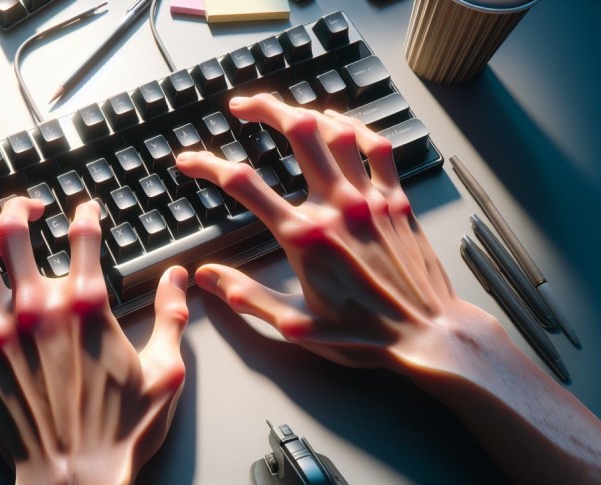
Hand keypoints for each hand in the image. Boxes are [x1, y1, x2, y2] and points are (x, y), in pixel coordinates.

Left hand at [0, 198, 188, 484]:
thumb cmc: (117, 432)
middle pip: (14, 231)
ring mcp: (1, 331)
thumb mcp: (165, 372)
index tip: (85, 208)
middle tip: (25, 207)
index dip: (85, 212)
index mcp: (86, 307)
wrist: (75, 478)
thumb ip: (172, 317)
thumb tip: (178, 280)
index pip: (82, 235)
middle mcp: (39, 309)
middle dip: (18, 209)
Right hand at [176, 95, 600, 483]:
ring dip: (305, 112)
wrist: (428, 335)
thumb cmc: (365, 335)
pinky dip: (356, 127)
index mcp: (305, 237)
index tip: (189, 161)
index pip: (244, 185)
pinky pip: (377, 147)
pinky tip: (340, 123)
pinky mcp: (397, 200)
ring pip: (337, 131)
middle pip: (297, 133)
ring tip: (285, 110)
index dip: (208, 166)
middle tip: (241, 106)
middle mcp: (337, 207)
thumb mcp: (294, 324)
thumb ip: (246, 296)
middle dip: (263, 109)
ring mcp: (370, 198)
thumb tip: (206, 278)